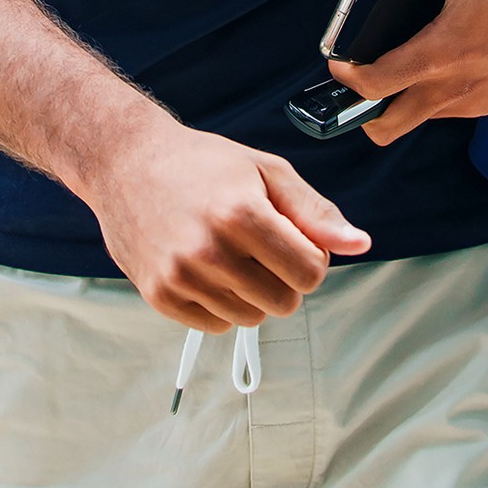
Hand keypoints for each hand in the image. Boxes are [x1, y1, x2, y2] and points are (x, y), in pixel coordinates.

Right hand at [81, 111, 370, 330]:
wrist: (127, 162)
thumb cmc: (204, 164)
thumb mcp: (266, 171)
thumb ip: (315, 212)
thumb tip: (360, 245)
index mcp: (243, 214)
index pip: (311, 273)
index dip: (310, 257)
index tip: (291, 237)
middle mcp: (209, 250)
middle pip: (284, 303)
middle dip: (284, 279)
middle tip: (261, 247)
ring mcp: (180, 276)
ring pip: (250, 319)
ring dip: (251, 293)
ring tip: (230, 253)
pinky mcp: (158, 296)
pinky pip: (215, 326)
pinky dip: (220, 304)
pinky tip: (206, 267)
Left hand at [328, 0, 487, 144]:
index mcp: (443, 53)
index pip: (377, 85)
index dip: (347, 77)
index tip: (337, 58)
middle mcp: (455, 89)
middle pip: (388, 127)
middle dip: (363, 110)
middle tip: (360, 73)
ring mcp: (475, 102)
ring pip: (418, 118)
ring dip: (399, 100)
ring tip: (397, 60)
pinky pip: (447, 111)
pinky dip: (430, 96)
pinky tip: (437, 60)